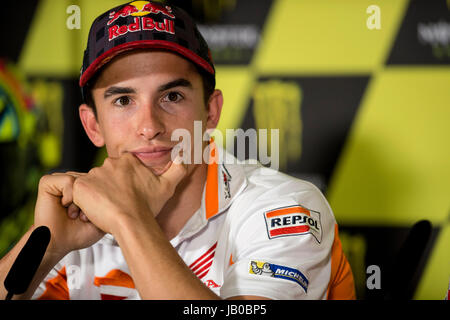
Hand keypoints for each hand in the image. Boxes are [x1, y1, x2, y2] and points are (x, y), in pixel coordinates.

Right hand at [34, 172, 104, 257]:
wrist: (58, 244)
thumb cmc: (78, 234)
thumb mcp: (103, 216)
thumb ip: (111, 200)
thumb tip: (122, 186)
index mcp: (85, 189)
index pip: (101, 181)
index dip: (100, 198)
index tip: (93, 217)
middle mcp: (73, 183)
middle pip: (91, 179)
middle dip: (90, 200)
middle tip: (83, 217)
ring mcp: (60, 181)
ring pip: (80, 180)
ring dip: (79, 200)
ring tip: (74, 214)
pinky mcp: (47, 182)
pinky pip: (67, 180)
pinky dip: (69, 195)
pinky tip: (65, 206)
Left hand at [71, 153, 186, 235]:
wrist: (132, 222)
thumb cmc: (148, 207)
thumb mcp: (168, 186)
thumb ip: (178, 169)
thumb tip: (185, 157)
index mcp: (127, 160)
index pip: (119, 170)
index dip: (121, 185)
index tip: (126, 197)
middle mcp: (109, 163)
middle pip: (104, 176)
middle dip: (107, 190)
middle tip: (115, 205)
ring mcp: (94, 173)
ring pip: (92, 185)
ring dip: (95, 197)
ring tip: (105, 210)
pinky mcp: (81, 186)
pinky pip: (78, 193)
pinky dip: (83, 202)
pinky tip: (94, 211)